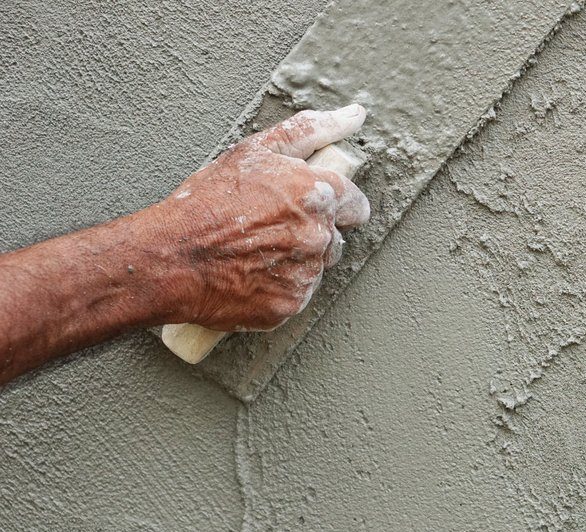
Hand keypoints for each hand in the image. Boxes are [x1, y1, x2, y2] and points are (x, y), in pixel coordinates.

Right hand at [154, 104, 369, 330]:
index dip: (335, 206)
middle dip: (311, 234)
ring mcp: (306, 273)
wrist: (170, 257)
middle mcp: (319, 235)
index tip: (310, 209)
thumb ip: (310, 131)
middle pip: (335, 239)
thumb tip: (354, 115)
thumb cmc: (206, 202)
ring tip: (254, 253)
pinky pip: (296, 295)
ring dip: (295, 262)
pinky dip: (278, 288)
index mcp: (317, 194)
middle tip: (268, 230)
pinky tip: (250, 275)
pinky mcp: (291, 303)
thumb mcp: (253, 152)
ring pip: (316, 268)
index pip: (356, 205)